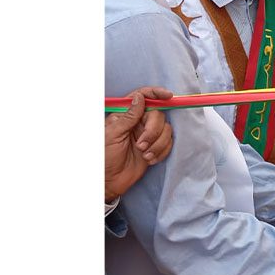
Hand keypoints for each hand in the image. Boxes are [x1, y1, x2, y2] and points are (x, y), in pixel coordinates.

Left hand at [105, 87, 174, 202]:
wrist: (110, 181)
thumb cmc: (105, 156)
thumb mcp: (113, 134)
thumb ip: (129, 116)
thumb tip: (139, 97)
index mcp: (126, 115)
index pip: (143, 97)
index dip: (156, 93)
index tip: (168, 96)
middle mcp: (139, 122)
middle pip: (158, 115)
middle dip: (153, 131)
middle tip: (141, 145)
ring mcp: (148, 135)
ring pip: (166, 130)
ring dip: (157, 144)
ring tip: (144, 155)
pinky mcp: (156, 147)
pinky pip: (168, 144)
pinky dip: (161, 152)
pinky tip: (149, 160)